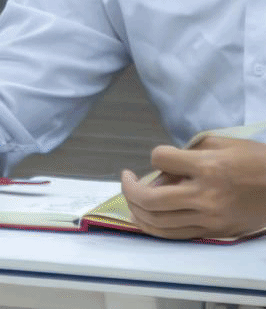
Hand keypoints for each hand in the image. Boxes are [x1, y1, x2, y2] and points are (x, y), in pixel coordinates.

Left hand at [121, 135, 265, 239]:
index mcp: (208, 167)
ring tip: (131, 198)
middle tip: (126, 178)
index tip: (162, 157)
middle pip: (150, 198)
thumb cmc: (256, 160)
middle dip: (129, 188)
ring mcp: (209, 218)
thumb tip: (164, 168)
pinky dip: (154, 227)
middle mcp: (205, 195)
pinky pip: (176, 235)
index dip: (156, 156)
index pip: (161, 159)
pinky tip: (144, 218)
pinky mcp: (215, 233)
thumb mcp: (222, 144)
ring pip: (158, 222)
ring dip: (136, 210)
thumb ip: (188, 153)